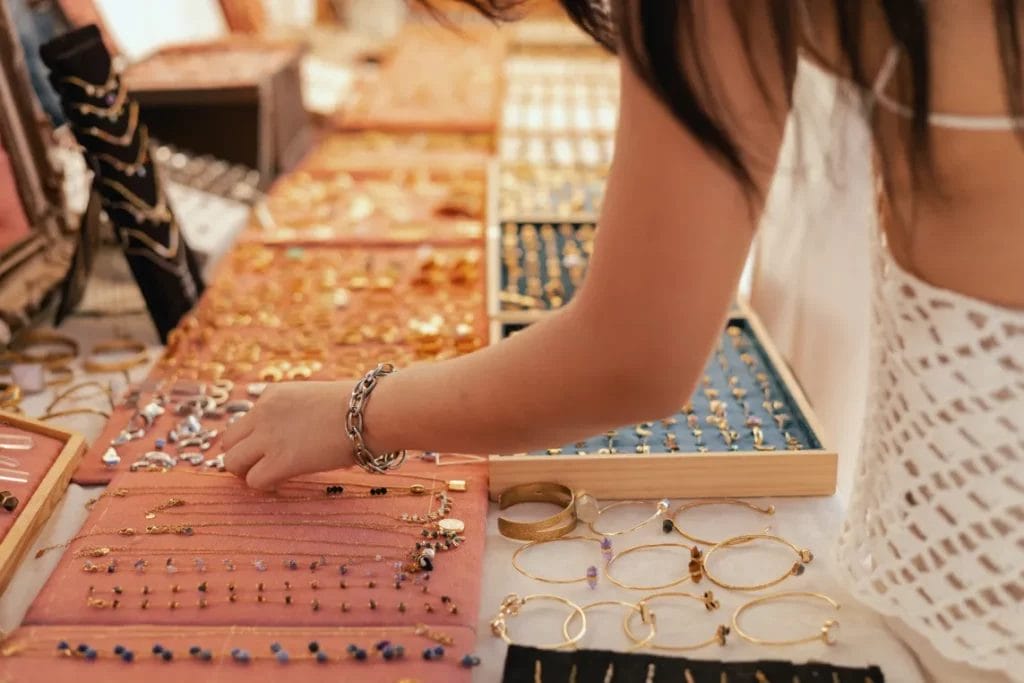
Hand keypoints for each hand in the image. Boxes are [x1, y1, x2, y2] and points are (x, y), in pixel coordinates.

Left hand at [221, 381, 354, 489]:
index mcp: (273, 394)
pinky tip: (284, 482)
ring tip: (271, 476)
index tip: (270, 449)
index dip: (255, 439)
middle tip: (262, 466)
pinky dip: (266, 485)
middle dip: (243, 455)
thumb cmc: (359, 407)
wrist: (370, 413)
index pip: (244, 421)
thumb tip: (302, 436)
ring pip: (232, 462)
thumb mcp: (318, 398)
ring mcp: (269, 437)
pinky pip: (254, 481)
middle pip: (228, 441)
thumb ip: (299, 413)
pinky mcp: (281, 461)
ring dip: (248, 472)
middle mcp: (263, 412)